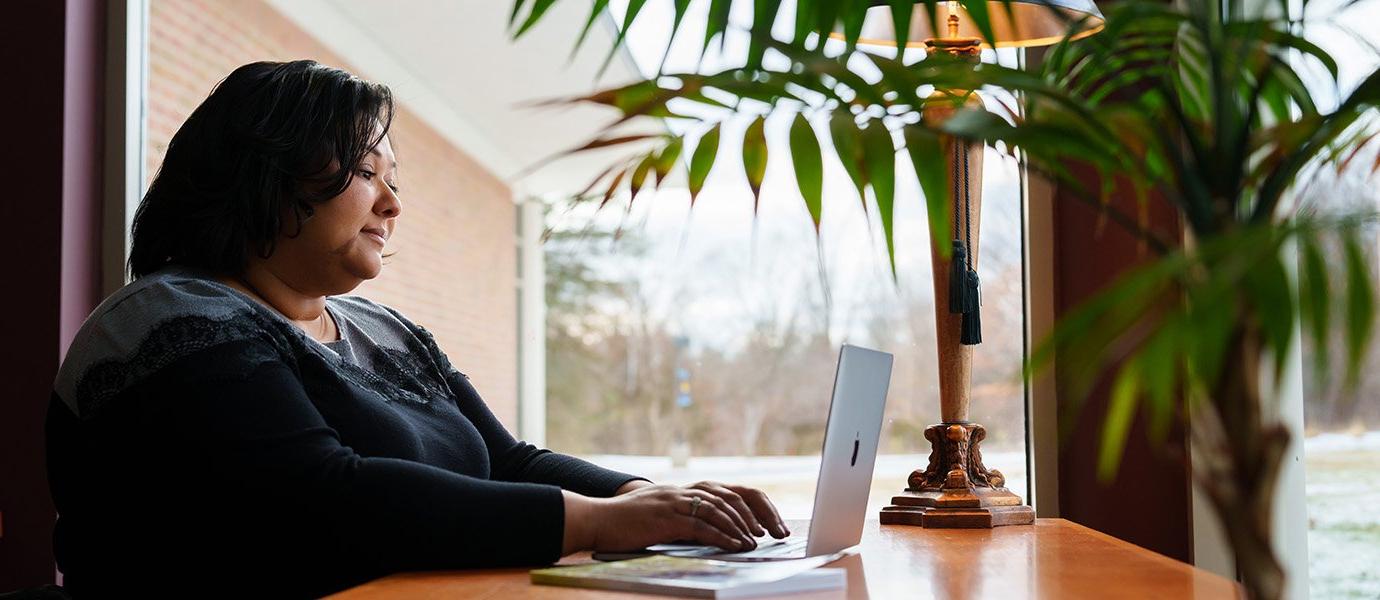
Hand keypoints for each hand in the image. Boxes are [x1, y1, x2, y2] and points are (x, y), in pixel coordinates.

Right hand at [561, 483, 783, 553]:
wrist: (597, 519)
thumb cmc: (625, 522)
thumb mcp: (658, 514)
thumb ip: (681, 517)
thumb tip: (706, 532)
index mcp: (682, 490)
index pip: (725, 491)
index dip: (747, 506)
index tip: (763, 522)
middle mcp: (681, 491)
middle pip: (728, 496)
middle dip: (753, 515)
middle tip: (769, 532)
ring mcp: (674, 502)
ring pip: (718, 509)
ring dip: (740, 526)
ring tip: (755, 542)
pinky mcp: (666, 518)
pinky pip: (701, 525)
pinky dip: (722, 535)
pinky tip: (735, 545)